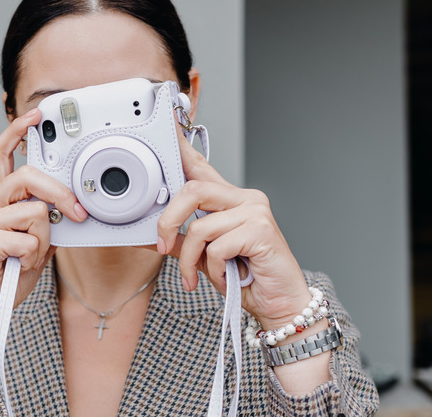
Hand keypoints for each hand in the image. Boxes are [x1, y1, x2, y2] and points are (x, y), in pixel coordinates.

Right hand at [0, 108, 87, 332]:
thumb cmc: (7, 275)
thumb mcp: (35, 242)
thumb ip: (46, 220)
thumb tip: (70, 206)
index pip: (4, 154)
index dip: (18, 131)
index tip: (36, 115)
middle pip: (28, 177)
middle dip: (59, 194)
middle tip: (76, 213)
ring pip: (34, 211)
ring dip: (43, 239)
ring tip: (29, 256)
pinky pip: (28, 238)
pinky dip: (34, 256)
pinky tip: (19, 265)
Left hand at [155, 128, 310, 329]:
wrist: (280, 305)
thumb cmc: (246, 279)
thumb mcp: (204, 257)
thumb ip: (181, 242)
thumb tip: (151, 235)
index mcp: (230, 200)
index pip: (201, 166)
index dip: (181, 147)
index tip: (165, 126)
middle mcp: (245, 198)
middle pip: (193, 190)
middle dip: (168, 221)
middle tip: (161, 247)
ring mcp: (255, 212)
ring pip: (200, 226)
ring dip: (191, 260)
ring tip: (199, 277)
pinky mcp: (261, 230)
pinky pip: (217, 246)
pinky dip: (213, 269)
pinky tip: (228, 278)